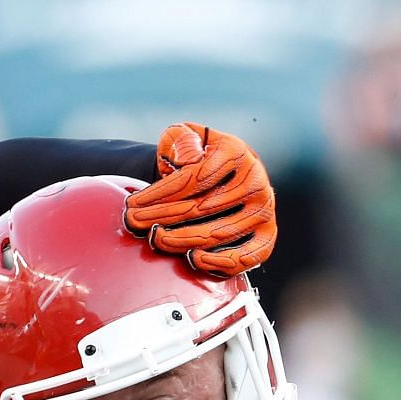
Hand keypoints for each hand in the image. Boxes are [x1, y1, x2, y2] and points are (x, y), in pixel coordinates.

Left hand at [123, 123, 275, 277]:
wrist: (222, 175)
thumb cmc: (195, 158)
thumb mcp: (184, 137)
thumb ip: (181, 140)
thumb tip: (187, 159)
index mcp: (236, 152)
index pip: (194, 178)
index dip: (159, 194)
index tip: (133, 203)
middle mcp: (256, 181)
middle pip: (203, 207)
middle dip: (161, 217)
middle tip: (134, 223)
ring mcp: (264, 210)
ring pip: (217, 233)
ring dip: (180, 240)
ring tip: (155, 238)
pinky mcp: (267, 236)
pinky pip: (245, 257)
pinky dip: (218, 262)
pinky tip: (192, 258)